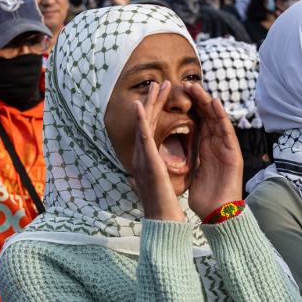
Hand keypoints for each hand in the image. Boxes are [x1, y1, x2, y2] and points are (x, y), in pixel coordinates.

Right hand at [132, 80, 185, 221]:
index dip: (153, 112)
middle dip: (153, 101)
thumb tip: (139, 175)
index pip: (148, 130)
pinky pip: (143, 137)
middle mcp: (139, 156)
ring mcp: (141, 157)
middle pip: (145, 122)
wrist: (162, 218)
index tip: (160, 96)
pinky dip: (140, 120)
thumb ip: (148, 176)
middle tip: (160, 83)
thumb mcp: (155, 185)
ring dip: (149, 103)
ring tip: (156, 85)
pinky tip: (139, 106)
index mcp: (144, 160)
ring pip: (143, 124)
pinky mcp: (148, 161)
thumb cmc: (162, 205)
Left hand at [184, 82, 243, 218]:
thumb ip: (186, 161)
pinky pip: (227, 131)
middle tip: (185, 84)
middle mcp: (215, 145)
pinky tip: (214, 103)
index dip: (188, 108)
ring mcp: (225, 148)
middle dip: (197, 100)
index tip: (176, 96)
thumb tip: (168, 157)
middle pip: (206, 117)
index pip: (197, 123)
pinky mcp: (233, 153)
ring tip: (197, 87)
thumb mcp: (190, 174)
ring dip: (207, 102)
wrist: (218, 214)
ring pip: (216, 119)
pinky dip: (221, 117)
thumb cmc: (205, 197)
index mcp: (205, 148)